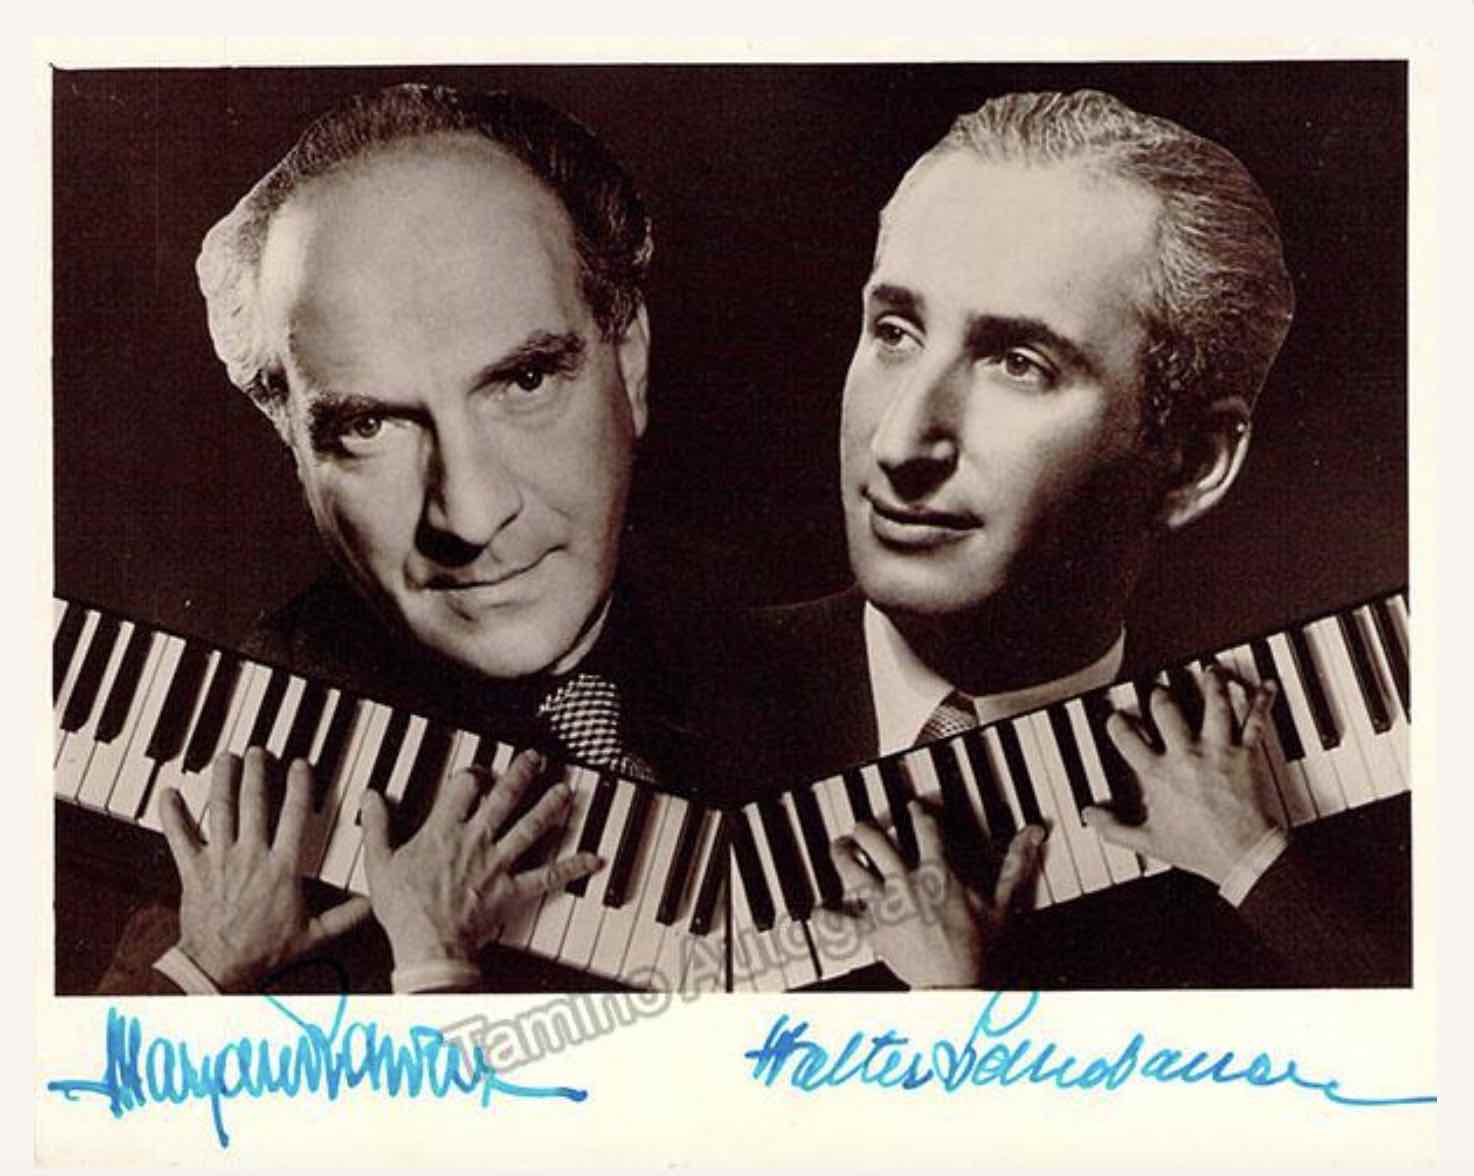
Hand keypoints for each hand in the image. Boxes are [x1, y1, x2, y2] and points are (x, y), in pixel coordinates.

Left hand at [159, 748, 371, 990]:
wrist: (219, 968)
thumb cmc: (264, 952)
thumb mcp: (313, 935)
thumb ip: (345, 917)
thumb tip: (372, 904)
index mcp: (282, 867)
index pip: (294, 815)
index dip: (299, 787)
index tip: (299, 767)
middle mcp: (251, 855)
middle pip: (254, 802)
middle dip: (257, 772)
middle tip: (258, 753)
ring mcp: (219, 859)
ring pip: (221, 810)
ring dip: (223, 781)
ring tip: (226, 759)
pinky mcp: (192, 870)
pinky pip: (180, 837)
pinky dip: (173, 814)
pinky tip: (170, 794)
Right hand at [360, 749, 603, 968]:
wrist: (427, 944)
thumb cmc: (404, 909)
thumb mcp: (379, 863)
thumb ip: (378, 825)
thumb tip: (371, 797)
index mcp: (444, 831)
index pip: (464, 787)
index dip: (474, 773)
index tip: (480, 770)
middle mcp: (477, 840)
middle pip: (505, 797)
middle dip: (522, 774)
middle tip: (536, 759)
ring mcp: (499, 863)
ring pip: (532, 827)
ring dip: (551, 807)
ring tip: (565, 792)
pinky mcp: (513, 889)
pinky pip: (548, 876)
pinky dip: (572, 867)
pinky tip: (592, 859)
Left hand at [828, 802, 1042, 988]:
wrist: (957, 987)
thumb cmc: (980, 949)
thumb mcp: (1001, 903)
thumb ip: (1014, 864)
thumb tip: (1034, 833)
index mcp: (937, 872)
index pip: (922, 826)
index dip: (916, 812)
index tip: (913, 809)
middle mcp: (904, 882)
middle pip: (874, 838)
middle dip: (867, 826)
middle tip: (867, 826)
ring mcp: (884, 906)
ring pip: (850, 867)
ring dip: (842, 854)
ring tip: (842, 847)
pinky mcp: (870, 932)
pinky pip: (839, 921)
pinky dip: (827, 915)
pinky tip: (820, 909)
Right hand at [1084, 664, 1280, 885]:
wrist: (1243, 854)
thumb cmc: (1200, 848)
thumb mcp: (1149, 841)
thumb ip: (1113, 828)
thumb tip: (1090, 816)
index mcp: (1159, 774)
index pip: (1127, 737)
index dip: (1117, 724)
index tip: (1116, 719)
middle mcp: (1187, 755)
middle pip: (1167, 710)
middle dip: (1159, 696)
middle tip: (1158, 692)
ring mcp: (1218, 750)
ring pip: (1213, 704)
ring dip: (1210, 684)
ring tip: (1208, 671)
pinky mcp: (1246, 753)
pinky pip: (1255, 721)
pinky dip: (1261, 700)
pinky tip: (1265, 685)